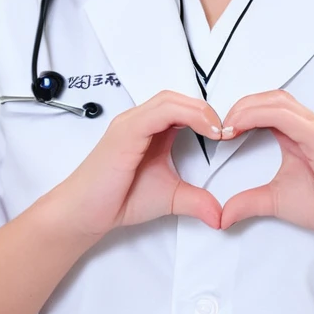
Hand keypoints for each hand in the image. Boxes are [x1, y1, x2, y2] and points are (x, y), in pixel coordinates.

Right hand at [62, 91, 223, 239]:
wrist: (84, 213)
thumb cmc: (117, 199)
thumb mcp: (170, 198)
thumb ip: (196, 201)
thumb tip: (220, 215)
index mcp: (150, 129)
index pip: (182, 107)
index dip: (208, 115)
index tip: (228, 135)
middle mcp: (139, 120)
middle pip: (178, 97)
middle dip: (207, 110)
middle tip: (228, 130)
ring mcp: (131, 123)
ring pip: (170, 99)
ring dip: (199, 110)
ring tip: (218, 130)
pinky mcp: (126, 131)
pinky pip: (159, 112)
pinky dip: (186, 116)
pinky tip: (204, 131)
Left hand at [219, 90, 313, 242]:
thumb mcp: (274, 201)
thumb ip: (248, 202)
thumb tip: (221, 216)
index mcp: (297, 134)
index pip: (267, 107)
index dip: (242, 112)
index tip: (220, 131)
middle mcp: (309, 126)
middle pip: (272, 99)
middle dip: (242, 105)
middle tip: (219, 125)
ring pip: (279, 103)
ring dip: (249, 108)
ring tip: (229, 125)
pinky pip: (291, 120)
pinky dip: (264, 116)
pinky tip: (244, 127)